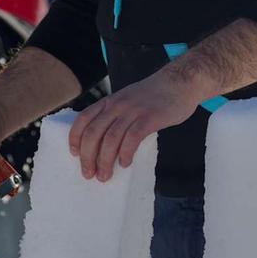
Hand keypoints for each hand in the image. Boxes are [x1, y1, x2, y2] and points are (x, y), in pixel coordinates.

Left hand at [69, 67, 204, 180]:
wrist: (182, 81)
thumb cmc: (155, 95)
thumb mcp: (128, 99)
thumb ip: (116, 116)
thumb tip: (104, 143)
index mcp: (109, 101)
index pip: (83, 119)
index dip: (75, 138)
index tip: (74, 154)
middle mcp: (117, 105)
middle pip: (94, 133)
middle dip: (88, 157)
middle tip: (89, 174)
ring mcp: (133, 111)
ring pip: (111, 139)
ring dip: (105, 161)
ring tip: (105, 175)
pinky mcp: (150, 117)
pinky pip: (132, 138)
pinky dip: (125, 153)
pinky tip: (124, 163)